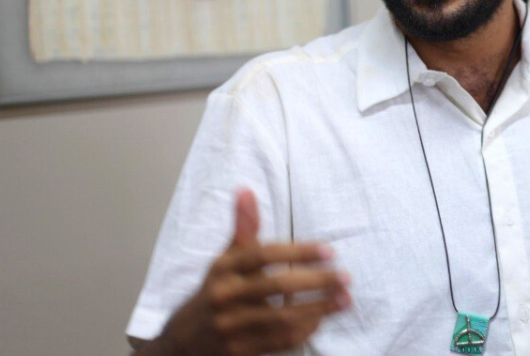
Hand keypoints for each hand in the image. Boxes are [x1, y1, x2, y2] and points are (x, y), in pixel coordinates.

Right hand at [151, 189, 350, 355]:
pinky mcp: (239, 351)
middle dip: (316, 281)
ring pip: (282, 318)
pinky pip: (280, 341)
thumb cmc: (216, 291)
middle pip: (276, 286)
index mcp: (223, 269)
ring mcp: (231, 326)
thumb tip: (246, 190)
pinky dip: (304, 330)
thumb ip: (243, 227)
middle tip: (345, 277)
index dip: (299, 251)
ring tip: (345, 299)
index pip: (264, 255)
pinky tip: (321, 319)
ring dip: (319, 309)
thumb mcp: (225, 260)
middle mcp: (224, 296)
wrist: (183, 341)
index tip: (329, 251)